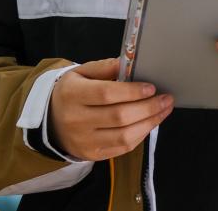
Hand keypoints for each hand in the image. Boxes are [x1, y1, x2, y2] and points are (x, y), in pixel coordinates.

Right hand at [46, 58, 173, 161]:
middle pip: (119, 116)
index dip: (132, 91)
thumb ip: (105, 67)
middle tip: (166, 99)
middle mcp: (76, 120)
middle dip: (148, 108)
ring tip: (163, 111)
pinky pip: (122, 148)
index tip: (152, 87)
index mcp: (72, 94)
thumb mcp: (81, 73)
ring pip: (124, 136)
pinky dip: (140, 136)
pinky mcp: (92, 155)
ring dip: (149, 123)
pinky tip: (149, 123)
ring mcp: (84, 141)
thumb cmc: (72, 92)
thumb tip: (130, 63)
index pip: (106, 94)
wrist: (50, 121)